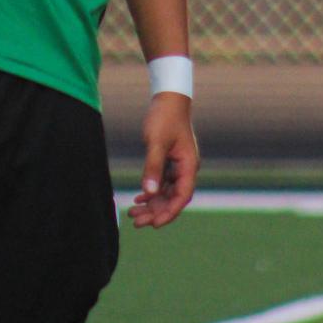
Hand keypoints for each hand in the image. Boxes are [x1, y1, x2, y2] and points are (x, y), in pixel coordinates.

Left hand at [128, 93, 198, 228]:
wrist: (168, 98)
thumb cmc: (165, 117)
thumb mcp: (156, 142)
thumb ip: (153, 167)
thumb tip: (149, 193)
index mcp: (189, 165)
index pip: (182, 196)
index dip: (169, 212)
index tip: (154, 224)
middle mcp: (186, 169)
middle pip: (173, 198)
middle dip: (156, 212)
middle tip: (137, 222)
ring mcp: (178, 166)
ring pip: (166, 193)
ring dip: (152, 205)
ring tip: (133, 214)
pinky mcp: (169, 161)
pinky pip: (162, 183)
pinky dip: (151, 192)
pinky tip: (138, 199)